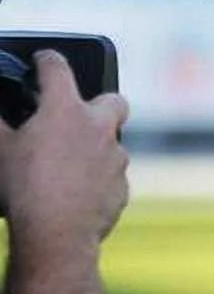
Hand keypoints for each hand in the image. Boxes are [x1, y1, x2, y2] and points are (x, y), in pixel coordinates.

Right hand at [0, 49, 129, 251]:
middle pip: (113, 100)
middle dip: (99, 102)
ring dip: (97, 146)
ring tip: (70, 162)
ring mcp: (116, 158)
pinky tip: (78, 191)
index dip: (48, 60)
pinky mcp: (122, 187)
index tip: (44, 60)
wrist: (57, 234)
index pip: (58, 69)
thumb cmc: (24, 187)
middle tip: (77, 114)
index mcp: (65, 110)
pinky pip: (113, 177)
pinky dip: (99, 179)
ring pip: (115, 142)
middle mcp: (99, 128)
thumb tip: (0, 114)